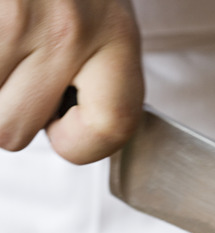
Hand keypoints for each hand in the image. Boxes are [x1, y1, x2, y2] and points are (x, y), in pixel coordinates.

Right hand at [0, 0, 142, 163]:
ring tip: (4, 45)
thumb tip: (64, 132)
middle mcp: (66, 29)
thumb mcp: (102, 16)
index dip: (83, 146)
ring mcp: (13, 17)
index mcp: (114, 34)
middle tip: (14, 70)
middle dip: (5, 110)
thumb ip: (98, 75)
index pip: (114, 125)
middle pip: (13, 130)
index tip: (65, 132)